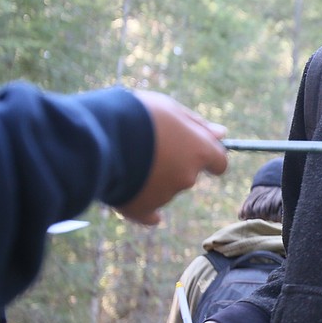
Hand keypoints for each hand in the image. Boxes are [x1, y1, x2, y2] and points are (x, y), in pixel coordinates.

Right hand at [116, 91, 228, 224]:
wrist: (99, 136)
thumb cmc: (138, 115)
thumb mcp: (170, 109)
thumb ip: (198, 124)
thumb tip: (222, 134)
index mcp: (200, 152)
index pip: (219, 162)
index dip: (207, 156)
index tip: (194, 150)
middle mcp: (188, 177)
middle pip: (188, 174)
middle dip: (174, 163)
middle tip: (147, 146)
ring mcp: (166, 196)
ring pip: (164, 188)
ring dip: (152, 177)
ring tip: (126, 157)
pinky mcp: (141, 209)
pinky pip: (148, 213)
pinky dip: (144, 207)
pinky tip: (135, 198)